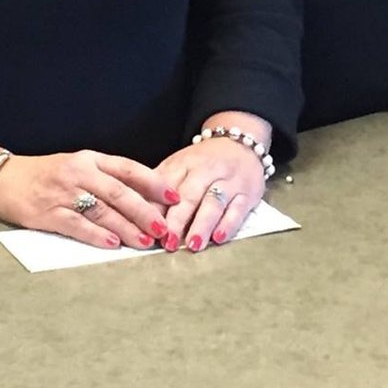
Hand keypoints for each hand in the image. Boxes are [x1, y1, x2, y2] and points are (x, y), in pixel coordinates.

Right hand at [0, 150, 174, 250]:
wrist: (4, 179)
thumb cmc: (46, 175)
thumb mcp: (77, 166)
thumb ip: (105, 178)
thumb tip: (144, 199)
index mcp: (90, 159)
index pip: (128, 168)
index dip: (153, 182)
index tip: (174, 196)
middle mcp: (79, 172)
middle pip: (119, 192)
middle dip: (145, 211)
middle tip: (164, 227)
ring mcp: (63, 193)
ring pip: (102, 211)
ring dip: (126, 228)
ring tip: (146, 241)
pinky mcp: (48, 213)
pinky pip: (77, 225)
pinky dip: (96, 235)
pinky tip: (112, 245)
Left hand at [154, 137, 266, 252]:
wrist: (240, 142)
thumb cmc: (204, 162)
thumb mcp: (180, 165)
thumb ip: (161, 187)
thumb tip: (140, 212)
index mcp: (184, 163)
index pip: (167, 186)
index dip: (157, 207)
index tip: (148, 228)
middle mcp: (206, 171)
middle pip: (190, 195)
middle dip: (178, 220)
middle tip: (168, 242)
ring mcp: (229, 181)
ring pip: (214, 203)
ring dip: (202, 225)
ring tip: (193, 245)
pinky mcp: (247, 193)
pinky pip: (238, 209)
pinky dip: (228, 224)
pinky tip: (219, 238)